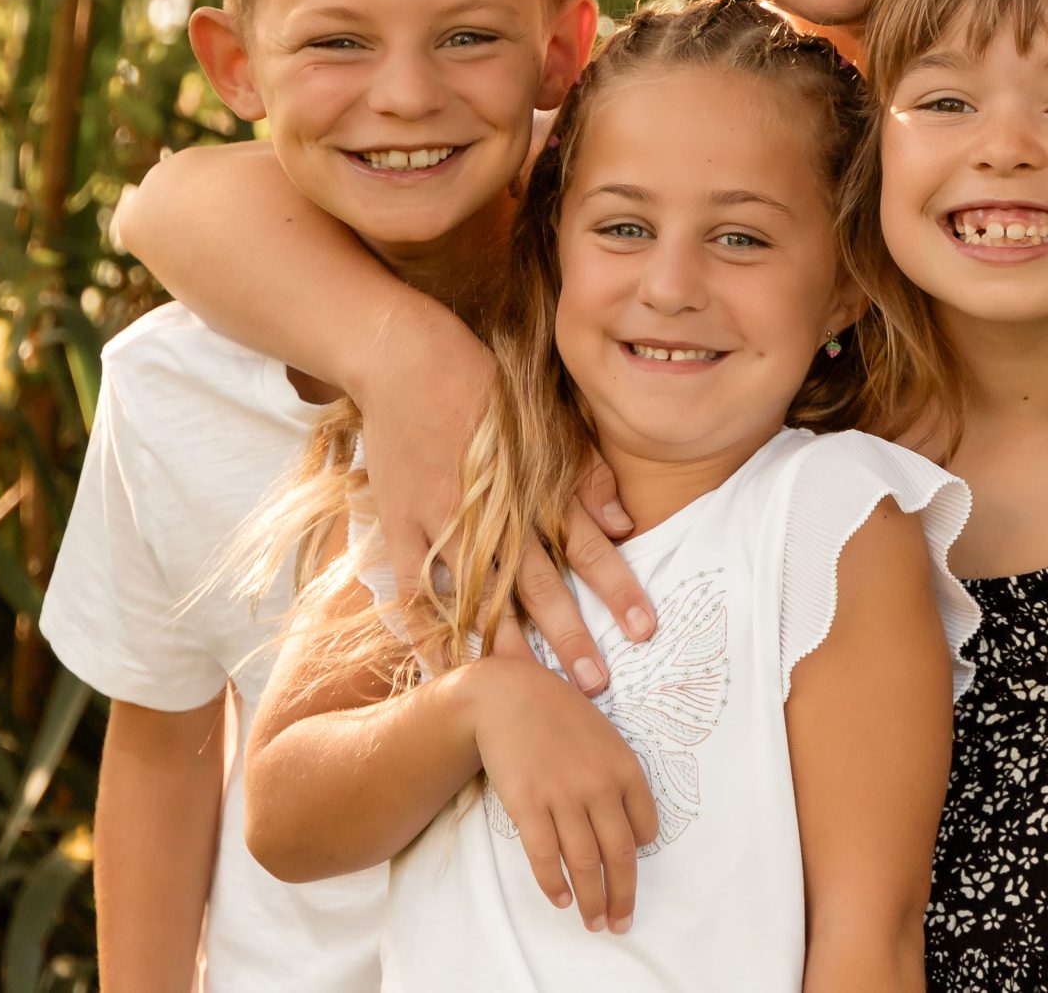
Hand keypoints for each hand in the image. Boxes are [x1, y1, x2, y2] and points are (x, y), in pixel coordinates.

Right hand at [361, 363, 655, 691]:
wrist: (408, 357)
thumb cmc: (485, 389)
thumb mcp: (547, 420)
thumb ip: (586, 474)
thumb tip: (625, 522)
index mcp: (535, 483)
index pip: (587, 543)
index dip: (618, 587)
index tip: (645, 628)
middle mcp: (496, 508)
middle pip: (539, 583)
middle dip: (570, 636)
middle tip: (596, 684)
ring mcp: (445, 520)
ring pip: (481, 593)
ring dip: (508, 644)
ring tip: (530, 691)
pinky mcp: (402, 525)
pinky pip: (417, 590)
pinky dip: (430, 631)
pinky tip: (446, 670)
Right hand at [469, 655, 659, 933]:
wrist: (507, 694)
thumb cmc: (558, 713)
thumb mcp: (604, 735)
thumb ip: (618, 777)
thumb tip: (633, 829)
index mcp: (625, 767)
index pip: (646, 828)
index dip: (640, 857)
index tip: (629, 875)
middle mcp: (600, 784)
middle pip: (620, 855)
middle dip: (622, 896)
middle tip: (621, 924)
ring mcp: (564, 795)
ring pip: (586, 863)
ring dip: (592, 901)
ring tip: (594, 923)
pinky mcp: (528, 804)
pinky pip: (546, 856)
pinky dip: (555, 885)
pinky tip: (561, 900)